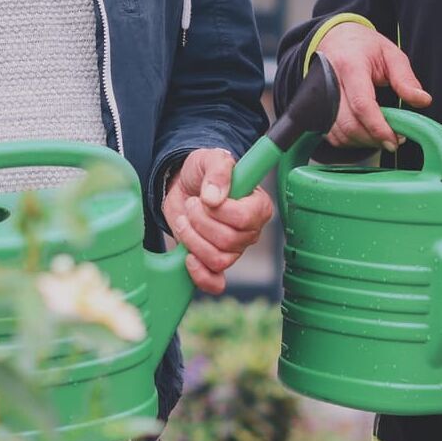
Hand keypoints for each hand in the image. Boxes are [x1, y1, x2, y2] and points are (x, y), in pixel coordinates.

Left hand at [161, 148, 273, 293]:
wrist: (183, 185)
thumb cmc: (203, 172)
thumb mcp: (210, 158)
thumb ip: (217, 171)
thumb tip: (214, 198)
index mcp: (258, 206)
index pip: (244, 219)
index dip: (220, 211)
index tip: (205, 197)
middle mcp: (250, 231)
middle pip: (228, 241)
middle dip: (200, 222)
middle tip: (192, 205)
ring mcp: (233, 249)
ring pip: (217, 259)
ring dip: (193, 240)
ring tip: (186, 220)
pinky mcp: (214, 262)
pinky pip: (214, 282)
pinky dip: (199, 275)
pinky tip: (188, 257)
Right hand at [313, 21, 431, 150]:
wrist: (335, 39)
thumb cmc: (364, 47)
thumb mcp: (390, 54)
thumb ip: (405, 79)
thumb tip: (424, 101)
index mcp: (350, 66)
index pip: (362, 104)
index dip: (378, 127)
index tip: (394, 140)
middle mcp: (329, 83)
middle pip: (350, 124)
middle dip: (374, 139)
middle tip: (394, 140)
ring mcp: (319, 98)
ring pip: (340, 134)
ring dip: (363, 142)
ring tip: (382, 135)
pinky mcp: (317, 110)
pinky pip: (332, 135)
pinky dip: (351, 141)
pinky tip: (366, 133)